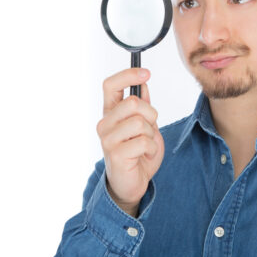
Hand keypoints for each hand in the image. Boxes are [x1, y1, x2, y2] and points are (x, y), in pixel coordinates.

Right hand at [96, 68, 164, 216]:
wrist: (132, 183)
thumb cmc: (138, 153)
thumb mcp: (145, 125)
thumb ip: (142, 107)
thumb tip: (143, 84)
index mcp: (110, 112)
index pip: (111, 85)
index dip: (128, 75)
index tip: (146, 73)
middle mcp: (105, 123)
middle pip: (133, 102)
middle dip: (150, 114)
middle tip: (149, 129)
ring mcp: (107, 139)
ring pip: (140, 122)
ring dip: (151, 135)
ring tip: (146, 146)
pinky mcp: (115, 154)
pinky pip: (144, 141)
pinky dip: (151, 149)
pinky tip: (144, 156)